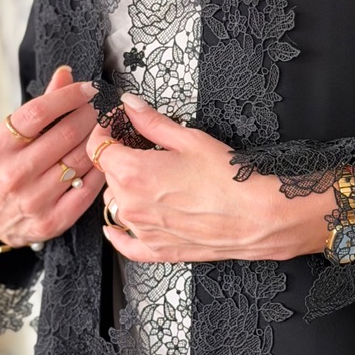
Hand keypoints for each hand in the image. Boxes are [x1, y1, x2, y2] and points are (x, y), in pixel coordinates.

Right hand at [0, 65, 105, 246]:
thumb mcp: (11, 137)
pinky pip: (88, 187)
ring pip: (80, 159)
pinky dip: (101, 168)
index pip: (39, 112)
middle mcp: (13, 174)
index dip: (70, 96)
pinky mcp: (53, 220)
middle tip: (107, 104)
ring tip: (110, 125)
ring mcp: (33, 199)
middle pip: (65, 134)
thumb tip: (66, 73)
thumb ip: (41, 107)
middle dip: (92, 114)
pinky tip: (107, 155)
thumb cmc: (6, 168)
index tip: (90, 89)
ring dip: (101, 138)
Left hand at [87, 93, 333, 263]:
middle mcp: (130, 204)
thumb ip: (151, 122)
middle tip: (140, 148)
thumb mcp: (188, 138)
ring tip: (148, 180)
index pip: (99, 146)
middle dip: (119, 158)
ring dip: (124, 191)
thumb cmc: (228, 178)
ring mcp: (141, 230)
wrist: (256, 216)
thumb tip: (130, 105)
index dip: (104, 130)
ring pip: (116, 205)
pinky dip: (118, 234)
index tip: (114, 124)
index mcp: (132, 172)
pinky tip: (117, 227)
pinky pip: (125, 244)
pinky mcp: (157, 250)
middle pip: (108, 175)